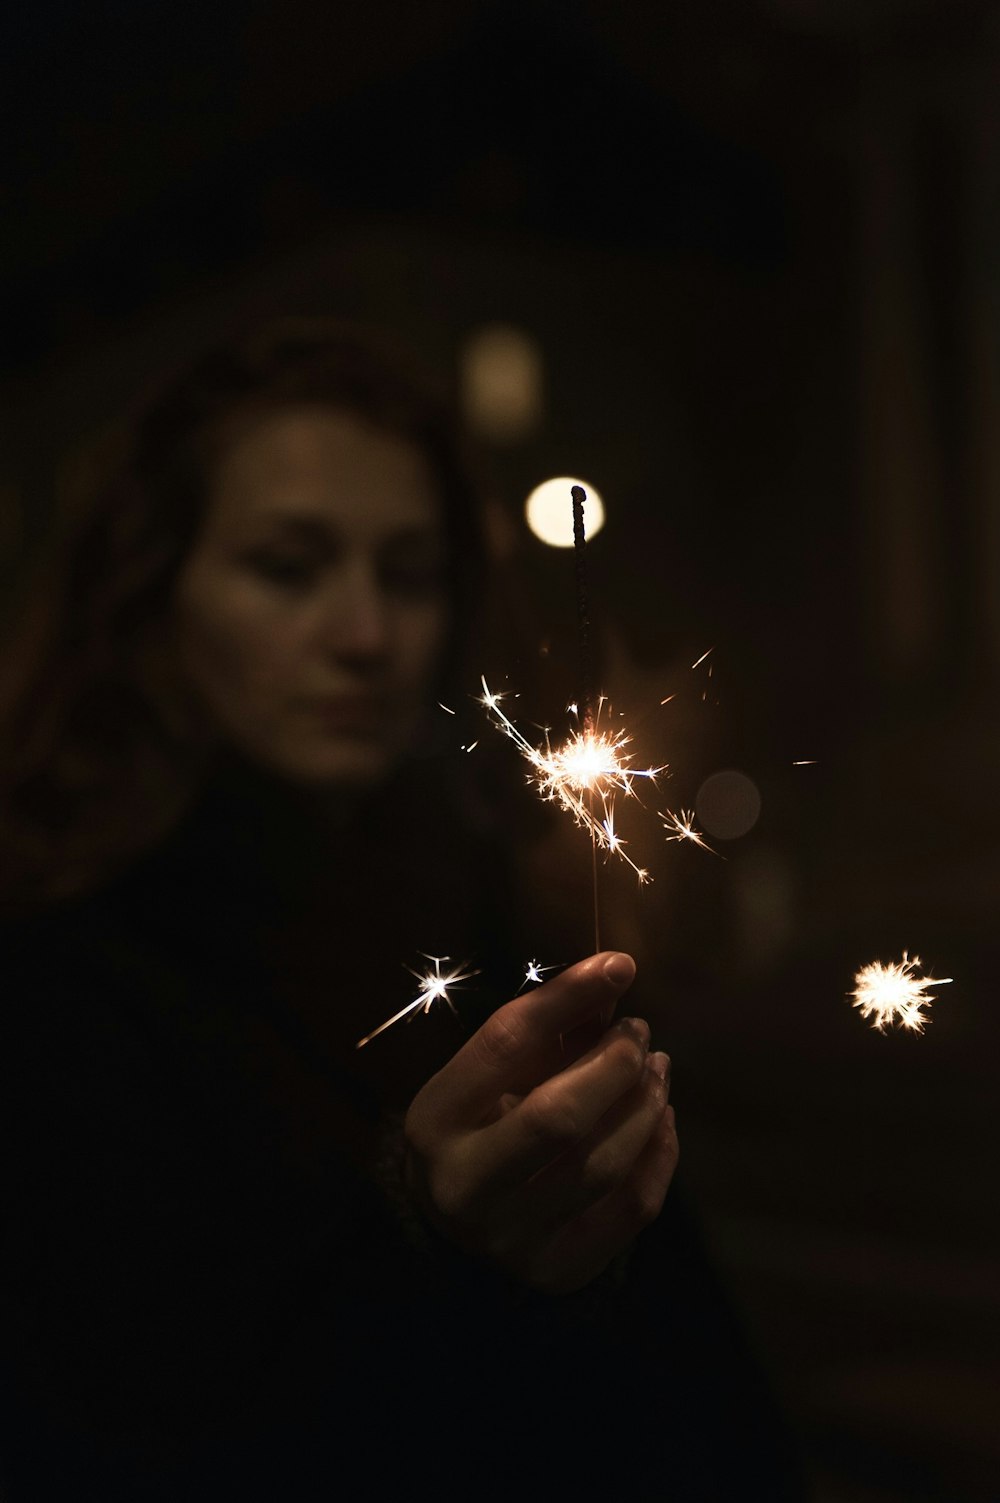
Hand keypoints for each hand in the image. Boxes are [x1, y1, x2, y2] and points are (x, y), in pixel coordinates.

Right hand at [403, 952, 676, 1294]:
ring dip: (646, 1105)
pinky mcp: (557, 1274)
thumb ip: (548, 1027)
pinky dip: (660, 1153)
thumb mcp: (493, 1073)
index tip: (620, 965)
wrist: (457, 1230)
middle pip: (559, 1115)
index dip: (567, 998)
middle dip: (615, 1064)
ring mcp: (510, 1240)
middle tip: (639, 1034)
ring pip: (604, 1164)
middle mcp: (463, 1186)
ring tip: (657, 1070)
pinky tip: (662, 1119)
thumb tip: (614, 975)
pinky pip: (632, 1208)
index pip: (505, 1044)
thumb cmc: (481, 1125)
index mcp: (435, 1119)